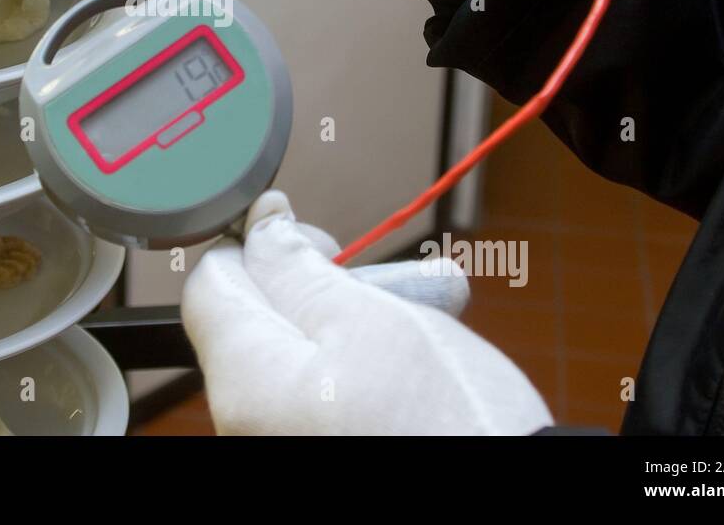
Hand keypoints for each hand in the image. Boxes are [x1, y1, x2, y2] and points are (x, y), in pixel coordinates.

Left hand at [180, 191, 552, 434]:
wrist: (509, 497)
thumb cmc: (445, 421)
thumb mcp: (369, 317)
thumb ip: (298, 267)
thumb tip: (260, 225)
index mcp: (244, 379)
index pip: (213, 281)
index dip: (261, 243)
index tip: (316, 238)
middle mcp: (245, 420)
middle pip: (255, 318)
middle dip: (315, 285)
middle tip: (379, 285)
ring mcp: (278, 440)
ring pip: (294, 353)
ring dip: (348, 322)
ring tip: (413, 322)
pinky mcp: (314, 446)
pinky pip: (318, 393)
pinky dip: (359, 367)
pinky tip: (410, 365)